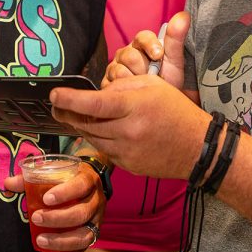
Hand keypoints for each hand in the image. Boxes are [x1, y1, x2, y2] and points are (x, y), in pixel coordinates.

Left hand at [5, 163, 105, 251]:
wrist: (88, 181)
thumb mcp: (55, 170)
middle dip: (58, 219)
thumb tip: (8, 183)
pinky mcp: (93, 235)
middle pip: (82, 213)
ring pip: (85, 235)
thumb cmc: (67, 177)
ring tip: (40, 241)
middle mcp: (96, 201)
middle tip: (36, 218)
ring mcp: (97, 220)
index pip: (81, 186)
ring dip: (61, 241)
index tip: (45, 199)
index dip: (65, 193)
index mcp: (88, 180)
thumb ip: (32, 177)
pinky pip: (81, 249)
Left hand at [52, 74, 209, 179]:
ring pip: (92, 139)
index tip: (54, 94)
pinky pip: (105, 151)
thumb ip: (122, 87)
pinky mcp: (128, 166)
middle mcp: (128, 131)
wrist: (198, 148)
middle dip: (67, 114)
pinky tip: (101, 131)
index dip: (70, 99)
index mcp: (135, 107)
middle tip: (55, 106)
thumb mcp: (152, 85)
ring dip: (81, 127)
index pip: (95, 103)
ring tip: (74, 116)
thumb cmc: (175, 110)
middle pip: (87, 123)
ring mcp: (127, 152)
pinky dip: (99, 140)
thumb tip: (96, 93)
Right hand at [104, 11, 188, 88]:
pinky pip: (111, 85)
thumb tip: (184, 15)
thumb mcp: (175, 60)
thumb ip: (176, 37)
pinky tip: (133, 93)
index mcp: (141, 44)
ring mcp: (114, 68)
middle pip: (129, 56)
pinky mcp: (106, 83)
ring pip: (120, 72)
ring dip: (135, 81)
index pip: (142, 37)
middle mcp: (125, 53)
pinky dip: (124, 91)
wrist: (160, 104)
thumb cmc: (167, 79)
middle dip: (143, 68)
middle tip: (153, 77)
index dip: (150, 45)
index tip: (159, 55)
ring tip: (144, 87)